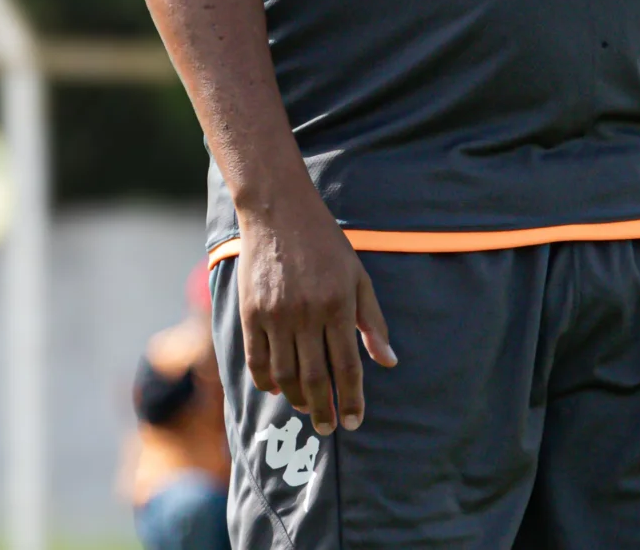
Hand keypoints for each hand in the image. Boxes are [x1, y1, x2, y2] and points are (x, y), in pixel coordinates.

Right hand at [235, 192, 396, 435]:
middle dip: (324, 410)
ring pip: (285, 374)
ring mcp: (276, 314)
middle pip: (315, 378)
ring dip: (296, 398)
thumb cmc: (326, 245)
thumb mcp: (359, 277)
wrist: (279, 212)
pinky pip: (257, 359)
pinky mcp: (251, 312)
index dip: (352, 399)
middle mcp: (307, 314)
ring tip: (307, 408)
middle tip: (330, 429)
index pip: (348, 367)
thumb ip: (372, 322)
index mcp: (338, 305)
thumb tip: (388, 362)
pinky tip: (277, 389)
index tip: (354, 421)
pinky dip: (267, 380)